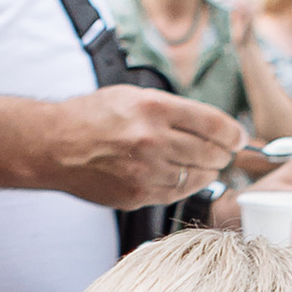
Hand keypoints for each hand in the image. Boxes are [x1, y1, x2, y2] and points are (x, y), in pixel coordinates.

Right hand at [39, 85, 238, 210]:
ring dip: (207, 172)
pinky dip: (187, 186)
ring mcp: (146, 171)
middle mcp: (153, 139)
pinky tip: (184, 178)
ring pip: (199, 177)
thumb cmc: (91, 117)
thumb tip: (211, 126)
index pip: (214, 124)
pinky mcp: (138, 194)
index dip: (233, 133)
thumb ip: (172, 111)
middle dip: (222, 153)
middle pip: (211, 152)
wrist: (54, 145)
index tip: (238, 137)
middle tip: (223, 152)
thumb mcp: (133, 96)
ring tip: (205, 165)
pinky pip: (178, 193)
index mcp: (154, 108)